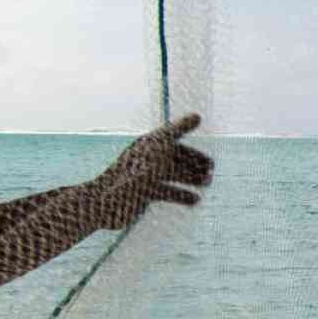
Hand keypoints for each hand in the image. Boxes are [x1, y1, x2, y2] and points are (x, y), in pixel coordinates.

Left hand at [92, 112, 212, 228]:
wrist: (107, 202)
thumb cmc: (131, 173)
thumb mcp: (157, 149)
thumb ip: (178, 130)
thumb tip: (198, 116)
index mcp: (148, 145)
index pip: (172, 136)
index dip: (187, 136)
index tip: (204, 137)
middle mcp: (147, 158)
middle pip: (175, 157)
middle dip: (194, 163)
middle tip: (211, 172)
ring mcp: (146, 176)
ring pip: (173, 174)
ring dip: (190, 178)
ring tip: (206, 184)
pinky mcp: (144, 193)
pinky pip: (166, 191)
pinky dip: (181, 195)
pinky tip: (194, 200)